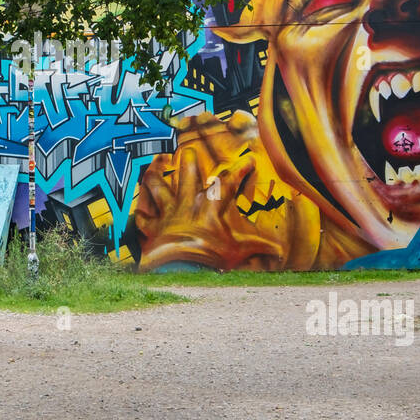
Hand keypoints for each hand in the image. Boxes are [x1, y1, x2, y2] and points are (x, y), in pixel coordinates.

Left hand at [133, 111, 315, 270]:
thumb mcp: (239, 252)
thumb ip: (259, 248)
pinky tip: (138, 208)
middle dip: (187, 162)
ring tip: (153, 163)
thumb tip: (280, 253)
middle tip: (186, 150)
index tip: (249, 160)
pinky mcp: (153, 228)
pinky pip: (143, 218)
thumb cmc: (211, 258)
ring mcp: (168, 214)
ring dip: (154, 175)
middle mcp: (187, 204)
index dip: (240, 170)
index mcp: (209, 206)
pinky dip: (141, 214)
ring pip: (158, 188)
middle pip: (186, 176)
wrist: (180, 269)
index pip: (228, 183)